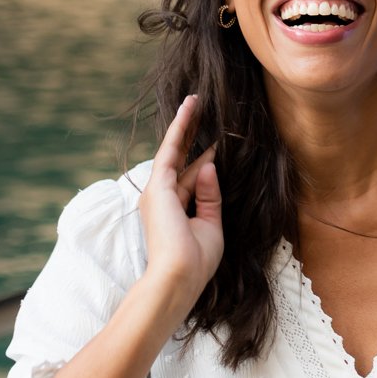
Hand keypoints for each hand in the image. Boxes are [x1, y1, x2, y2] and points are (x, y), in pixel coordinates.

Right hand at [138, 96, 222, 315]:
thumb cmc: (196, 260)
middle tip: (200, 109)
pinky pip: (171, 150)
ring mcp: (157, 191)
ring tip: (195, 101)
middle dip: (190, 134)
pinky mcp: (158, 186)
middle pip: (180, 159)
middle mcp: (162, 198)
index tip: (219, 144)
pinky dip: (180, 129)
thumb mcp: (211, 225)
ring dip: (185, 124)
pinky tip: (189, 110)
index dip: (206, 160)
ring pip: (174, 150)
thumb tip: (209, 164)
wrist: (179, 276)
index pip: (192, 178)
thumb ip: (210, 195)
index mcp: (174, 210)